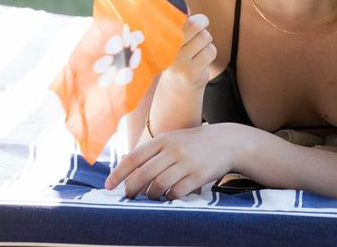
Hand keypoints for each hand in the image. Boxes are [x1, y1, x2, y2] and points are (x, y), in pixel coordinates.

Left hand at [104, 123, 245, 199]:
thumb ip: (152, 151)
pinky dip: (169, 198)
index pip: (134, 158)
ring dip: (151, 195)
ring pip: (158, 186)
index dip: (118, 174)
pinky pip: (176, 192)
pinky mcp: (199, 175)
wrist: (228, 141)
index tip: (108, 186)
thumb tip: (124, 165)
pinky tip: (170, 196)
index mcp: (163, 139)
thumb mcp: (173, 138)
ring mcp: (187, 162)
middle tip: (128, 197)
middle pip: (143, 174)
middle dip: (131, 189)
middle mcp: (174, 149)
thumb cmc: (195, 143)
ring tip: (152, 196)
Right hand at [164, 13, 214, 90]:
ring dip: (206, 42)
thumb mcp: (175, 40)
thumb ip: (180, 23)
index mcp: (160, 38)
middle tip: (200, 29)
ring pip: (205, 38)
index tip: (190, 21)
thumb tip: (186, 6)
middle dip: (202, 24)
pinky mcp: (190, 72)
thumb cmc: (179, 56)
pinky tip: (201, 60)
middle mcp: (166, 49)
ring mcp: (178, 62)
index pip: (176, 19)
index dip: (190, 18)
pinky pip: (210, 51)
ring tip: (197, 50)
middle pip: (193, 25)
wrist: (177, 88)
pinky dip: (210, 53)